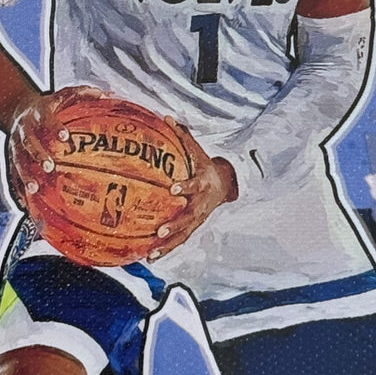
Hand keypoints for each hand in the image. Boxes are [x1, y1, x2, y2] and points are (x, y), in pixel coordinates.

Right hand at [7, 86, 108, 211]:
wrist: (17, 107)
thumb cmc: (48, 105)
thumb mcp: (61, 95)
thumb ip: (81, 94)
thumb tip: (105, 94)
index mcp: (37, 114)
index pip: (46, 119)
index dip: (55, 127)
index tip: (66, 138)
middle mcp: (24, 129)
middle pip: (29, 142)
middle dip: (39, 154)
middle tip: (50, 167)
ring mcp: (16, 144)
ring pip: (18, 160)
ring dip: (25, 175)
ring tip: (35, 189)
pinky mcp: (12, 157)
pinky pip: (13, 173)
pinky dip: (18, 187)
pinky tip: (25, 201)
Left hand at [146, 121, 236, 261]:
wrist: (226, 184)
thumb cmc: (204, 165)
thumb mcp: (197, 150)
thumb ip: (182, 136)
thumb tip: (166, 117)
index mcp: (202, 184)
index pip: (193, 186)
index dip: (184, 188)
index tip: (172, 189)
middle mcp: (201, 204)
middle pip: (188, 217)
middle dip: (175, 225)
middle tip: (160, 231)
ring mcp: (198, 218)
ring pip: (183, 234)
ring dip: (168, 245)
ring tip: (152, 253)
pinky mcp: (193, 227)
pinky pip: (179, 241)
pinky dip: (166, 250)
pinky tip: (149, 258)